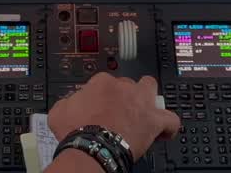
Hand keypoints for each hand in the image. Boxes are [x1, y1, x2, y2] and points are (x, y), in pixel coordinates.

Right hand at [47, 73, 180, 158]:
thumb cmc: (75, 132)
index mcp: (101, 82)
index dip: (103, 95)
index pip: (105, 82)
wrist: (92, 148)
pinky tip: (163, 132)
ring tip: (143, 111)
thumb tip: (71, 101)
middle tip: (119, 110)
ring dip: (148, 98)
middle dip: (125, 93)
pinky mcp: (153, 121)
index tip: (100, 106)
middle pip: (128, 83)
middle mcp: (123, 87)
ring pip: (151, 88)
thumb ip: (68, 100)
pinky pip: (170, 119)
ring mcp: (141, 102)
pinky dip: (168, 126)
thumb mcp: (59, 110)